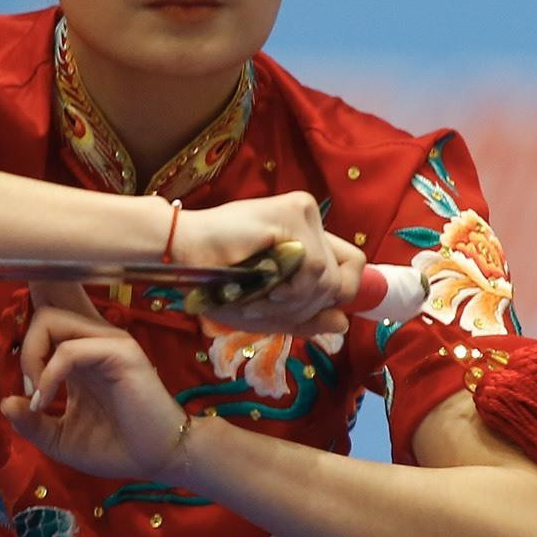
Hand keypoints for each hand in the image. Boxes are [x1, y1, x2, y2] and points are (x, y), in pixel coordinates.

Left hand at [1, 283, 192, 480]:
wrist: (160, 460)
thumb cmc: (117, 448)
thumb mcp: (61, 439)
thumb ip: (31, 423)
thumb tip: (4, 401)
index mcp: (81, 357)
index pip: (47, 325)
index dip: (27, 351)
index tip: (30, 397)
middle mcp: (93, 343)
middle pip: (44, 313)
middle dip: (25, 350)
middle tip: (32, 391)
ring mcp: (108, 343)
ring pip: (51, 319)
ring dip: (32, 357)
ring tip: (39, 397)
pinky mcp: (119, 352)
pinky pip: (68, 349)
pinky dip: (48, 375)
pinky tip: (45, 401)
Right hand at [169, 192, 366, 338]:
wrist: (182, 260)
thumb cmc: (216, 284)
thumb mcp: (267, 311)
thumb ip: (305, 318)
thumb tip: (343, 323)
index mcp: (305, 237)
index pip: (353, 265)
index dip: (342, 295)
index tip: (317, 313)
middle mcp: (311, 220)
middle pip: (342, 282)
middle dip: (305, 310)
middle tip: (265, 308)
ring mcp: (305, 213)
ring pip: (329, 280)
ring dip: (292, 303)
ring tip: (256, 298)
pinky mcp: (295, 212)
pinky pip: (316, 267)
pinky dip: (290, 288)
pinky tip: (261, 285)